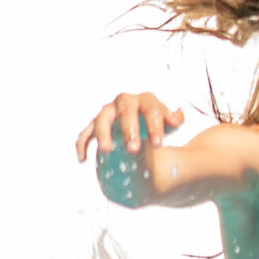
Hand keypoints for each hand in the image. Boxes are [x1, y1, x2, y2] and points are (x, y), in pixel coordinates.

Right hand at [74, 90, 183, 208]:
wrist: (142, 127)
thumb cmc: (157, 126)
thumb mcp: (169, 124)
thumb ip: (175, 120)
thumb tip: (175, 119)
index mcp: (145, 100)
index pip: (149, 108)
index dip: (154, 125)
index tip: (158, 145)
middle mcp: (124, 102)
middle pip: (125, 110)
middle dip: (128, 128)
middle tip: (133, 149)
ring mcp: (108, 112)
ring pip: (102, 118)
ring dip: (103, 133)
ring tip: (106, 151)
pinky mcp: (95, 125)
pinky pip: (85, 133)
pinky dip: (82, 144)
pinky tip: (83, 159)